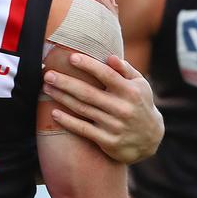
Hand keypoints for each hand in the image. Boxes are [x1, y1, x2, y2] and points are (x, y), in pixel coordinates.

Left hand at [43, 54, 162, 163]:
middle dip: (66, 82)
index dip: (89, 66)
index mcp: (130, 91)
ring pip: (83, 109)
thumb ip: (125, 70)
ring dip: (62, 98)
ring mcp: (115, 126)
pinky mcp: (108, 141)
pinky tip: (55, 113)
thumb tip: (110, 56)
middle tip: (48, 74)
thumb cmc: (140, 104)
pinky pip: (83, 129)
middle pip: (89, 93)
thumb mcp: (140, 85)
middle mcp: (122, 108)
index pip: (107, 75)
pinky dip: (68, 121)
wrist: (149, 140)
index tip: (71, 57)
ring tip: (46, 88)